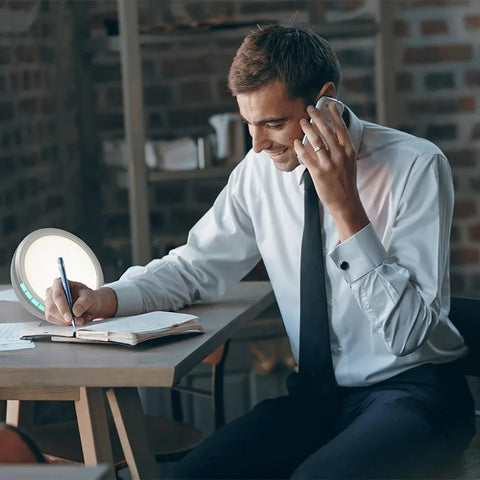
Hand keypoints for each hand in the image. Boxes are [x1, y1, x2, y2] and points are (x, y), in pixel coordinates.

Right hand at [45, 279, 117, 325]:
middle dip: (65, 317)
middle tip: (79, 320)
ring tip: (82, 318)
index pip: (58, 295)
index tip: (69, 317)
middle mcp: (51, 292)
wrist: (90, 305)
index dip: (62, 307)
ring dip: (68, 322)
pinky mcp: (50, 314)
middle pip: (52, 307)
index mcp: (59, 283)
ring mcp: (49, 304)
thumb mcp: (90, 297)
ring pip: (52, 316)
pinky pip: (55, 322)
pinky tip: (76, 320)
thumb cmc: (89, 298)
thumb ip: (84, 302)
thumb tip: (75, 311)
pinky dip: (66, 324)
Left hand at [294, 101, 368, 241]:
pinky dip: (300, 148)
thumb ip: (342, 149)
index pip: (341, 128)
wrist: (345, 201)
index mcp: (348, 151)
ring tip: (302, 122)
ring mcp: (329, 164)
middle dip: (317, 117)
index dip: (334, 115)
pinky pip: (306, 157)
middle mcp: (339, 156)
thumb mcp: (349, 162)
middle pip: (326, 131)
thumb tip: (333, 134)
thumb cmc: (345, 181)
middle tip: (309, 109)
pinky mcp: (318, 173)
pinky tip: (295, 142)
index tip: (328, 105)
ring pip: (316, 141)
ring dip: (307, 129)